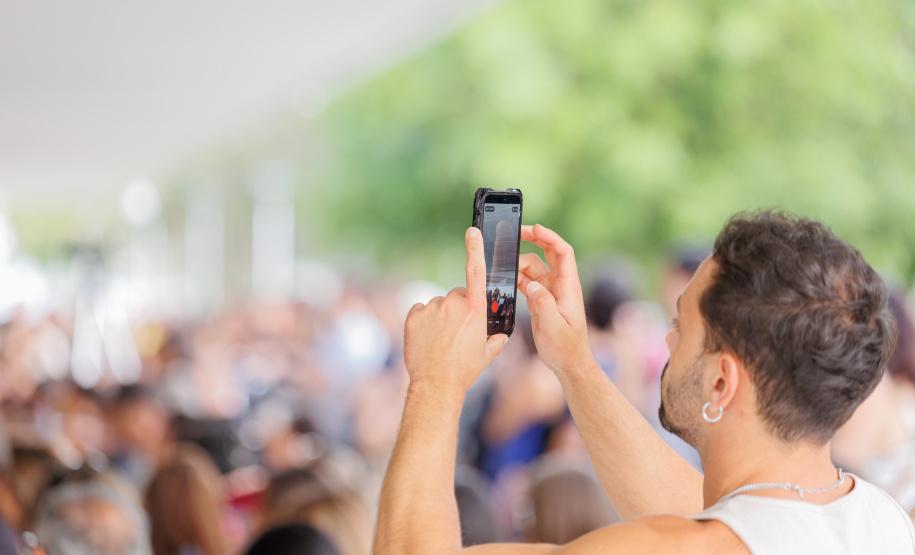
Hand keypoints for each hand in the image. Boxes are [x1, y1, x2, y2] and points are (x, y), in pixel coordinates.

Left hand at [403, 227, 507, 392]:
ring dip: (439, 317)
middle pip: (457, 296)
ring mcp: (432, 308)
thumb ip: (496, 341)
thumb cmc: (464, 370)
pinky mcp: (414, 314)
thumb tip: (502, 337)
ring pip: (438, 305)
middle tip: (456, 333)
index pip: (476, 272)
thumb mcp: (486, 355)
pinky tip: (426, 339)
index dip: (475, 249)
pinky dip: (422, 321)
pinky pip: (420, 311)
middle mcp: (454, 303)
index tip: (472, 231)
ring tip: (440, 340)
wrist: (436, 384)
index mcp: (476, 310)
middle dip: (458, 309)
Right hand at [517, 224, 594, 376]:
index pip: (563, 253)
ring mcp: (550, 291)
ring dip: (519, 263)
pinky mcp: (541, 299)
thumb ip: (543, 304)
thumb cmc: (565, 348)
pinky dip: (516, 276)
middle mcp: (560, 285)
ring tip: (503, 267)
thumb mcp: (553, 327)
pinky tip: (505, 278)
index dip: (550, 237)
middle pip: (548, 252)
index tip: (534, 228)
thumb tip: (531, 285)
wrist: (568, 364)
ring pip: (534, 267)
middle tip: (515, 233)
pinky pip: (527, 280)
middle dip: (533, 239)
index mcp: (568, 287)